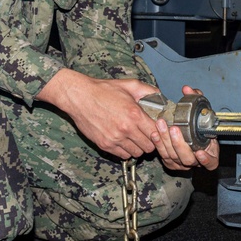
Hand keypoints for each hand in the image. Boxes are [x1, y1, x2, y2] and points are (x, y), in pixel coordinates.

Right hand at [38, 69, 160, 159]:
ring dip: (138, 147)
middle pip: (149, 147)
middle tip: (146, 134)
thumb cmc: (104, 90)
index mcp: (134, 114)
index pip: (156, 133)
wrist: (79, 96)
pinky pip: (123, 155)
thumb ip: (148, 91)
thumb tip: (161, 97)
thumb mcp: (129, 85)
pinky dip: (126, 150)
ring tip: (134, 138)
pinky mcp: (104, 145)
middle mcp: (126, 129)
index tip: (155, 129)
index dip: (158, 132)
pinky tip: (124, 141)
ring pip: (137, 153)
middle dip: (150, 141)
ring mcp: (114, 139)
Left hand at [150, 86, 219, 171]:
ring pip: (172, 157)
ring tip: (161, 127)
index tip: (200, 152)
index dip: (206, 160)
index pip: (211, 162)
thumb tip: (187, 89)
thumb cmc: (198, 125)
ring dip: (166, 142)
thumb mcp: (200, 111)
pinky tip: (155, 135)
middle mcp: (196, 161)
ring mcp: (182, 163)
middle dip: (178, 144)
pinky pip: (163, 157)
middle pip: (187, 158)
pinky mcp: (170, 163)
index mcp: (210, 153)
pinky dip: (158, 145)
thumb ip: (197, 99)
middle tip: (173, 129)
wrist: (186, 131)